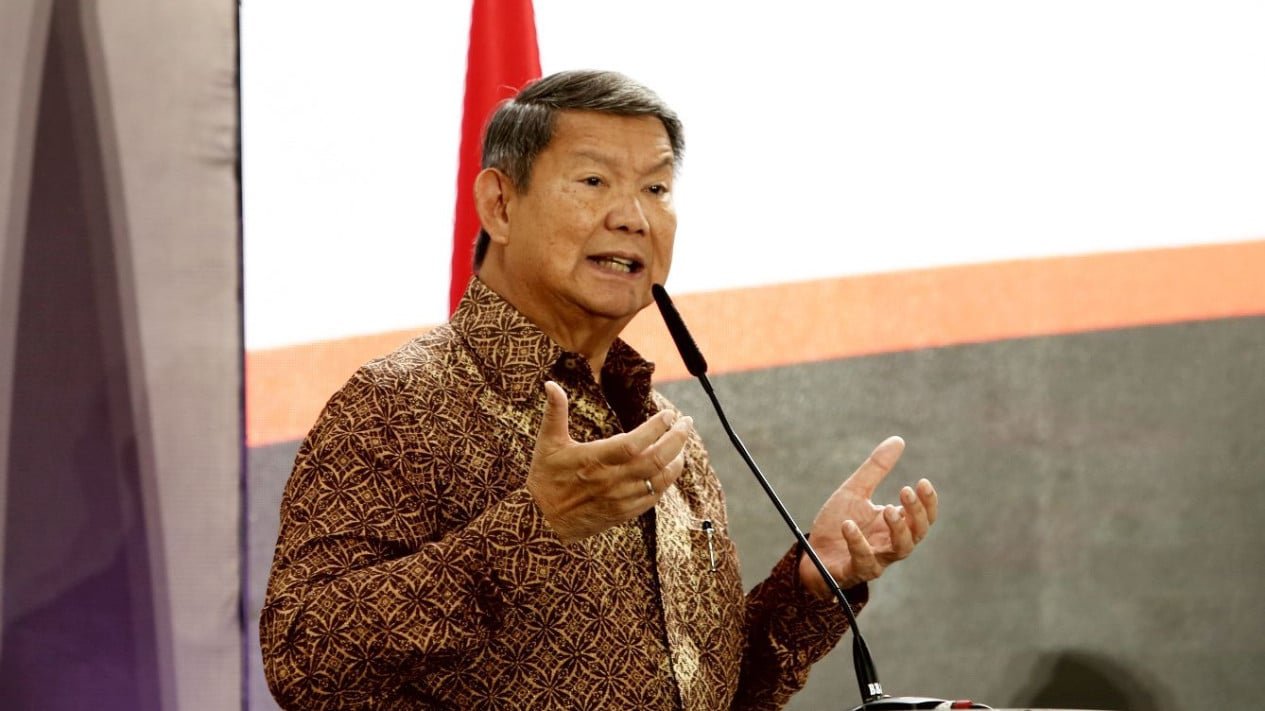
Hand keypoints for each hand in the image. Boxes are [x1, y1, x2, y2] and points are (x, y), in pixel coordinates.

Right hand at [526, 381, 693, 542]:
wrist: (541, 522)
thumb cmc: (544, 479)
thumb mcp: (547, 443)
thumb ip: (555, 412)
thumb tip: (551, 384)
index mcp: (595, 459)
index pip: (634, 442)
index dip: (656, 428)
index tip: (669, 415)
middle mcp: (612, 480)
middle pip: (656, 459)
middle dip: (677, 439)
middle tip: (686, 423)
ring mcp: (620, 498)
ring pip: (660, 480)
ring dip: (676, 460)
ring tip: (682, 444)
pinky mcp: (623, 513)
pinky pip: (653, 497)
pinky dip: (666, 481)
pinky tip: (670, 468)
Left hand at [798, 436, 937, 597]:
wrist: (812, 552)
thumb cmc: (838, 523)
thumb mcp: (855, 491)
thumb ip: (876, 469)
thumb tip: (898, 440)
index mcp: (894, 525)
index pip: (923, 516)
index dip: (928, 502)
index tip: (923, 482)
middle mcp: (891, 544)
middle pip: (917, 533)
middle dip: (916, 513)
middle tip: (905, 491)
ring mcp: (876, 559)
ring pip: (899, 549)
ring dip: (897, 529)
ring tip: (887, 508)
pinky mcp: (855, 570)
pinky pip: (863, 560)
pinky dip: (857, 542)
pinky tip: (848, 525)